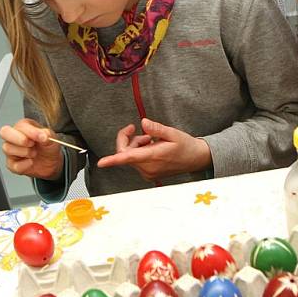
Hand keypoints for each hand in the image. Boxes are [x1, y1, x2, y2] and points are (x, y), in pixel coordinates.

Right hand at [0, 118, 62, 179]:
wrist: (51, 162)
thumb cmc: (47, 147)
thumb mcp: (51, 138)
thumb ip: (46, 135)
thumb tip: (42, 135)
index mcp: (23, 126)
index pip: (20, 126)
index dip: (31, 132)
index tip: (42, 137)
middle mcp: (14, 136)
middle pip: (4, 132)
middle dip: (18, 138)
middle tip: (31, 144)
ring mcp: (11, 150)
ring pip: (7, 148)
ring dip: (24, 152)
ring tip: (34, 153)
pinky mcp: (11, 164)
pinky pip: (12, 165)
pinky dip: (23, 165)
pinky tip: (31, 162)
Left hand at [96, 117, 211, 180]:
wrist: (196, 159)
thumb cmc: (186, 146)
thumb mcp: (172, 133)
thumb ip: (156, 128)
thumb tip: (143, 123)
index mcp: (153, 157)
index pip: (128, 158)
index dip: (112, 160)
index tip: (101, 163)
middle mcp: (148, 168)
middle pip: (126, 154)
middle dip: (129, 140)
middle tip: (142, 131)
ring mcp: (148, 173)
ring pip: (130, 157)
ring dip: (136, 145)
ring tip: (151, 139)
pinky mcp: (149, 174)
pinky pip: (136, 161)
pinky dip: (139, 151)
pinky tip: (152, 146)